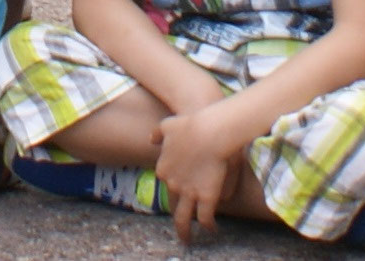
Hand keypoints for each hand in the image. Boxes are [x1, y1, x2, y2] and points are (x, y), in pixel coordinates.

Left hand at [152, 101, 246, 240]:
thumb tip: (152, 139)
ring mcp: (188, 192)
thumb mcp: (168, 125)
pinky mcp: (206, 197)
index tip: (179, 186)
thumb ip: (158, 134)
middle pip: (172, 201)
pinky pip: (205, 217)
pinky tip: (212, 229)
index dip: (173, 184)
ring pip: (183, 218)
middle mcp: (172, 183)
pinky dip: (208, 225)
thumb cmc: (190, 124)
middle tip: (179, 219)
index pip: (165, 181)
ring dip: (184, 231)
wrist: (209, 131)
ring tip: (186, 239)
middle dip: (175, 210)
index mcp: (162, 168)